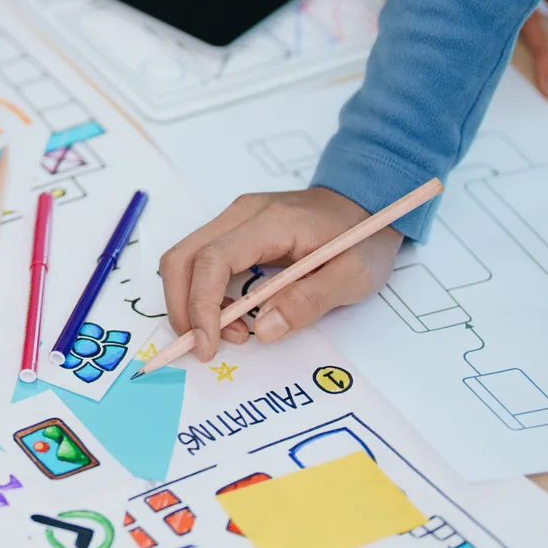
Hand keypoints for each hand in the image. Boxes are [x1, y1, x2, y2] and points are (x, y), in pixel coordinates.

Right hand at [158, 188, 402, 363]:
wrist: (366, 200)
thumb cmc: (363, 237)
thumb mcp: (353, 276)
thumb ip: (309, 302)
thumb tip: (263, 330)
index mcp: (271, 223)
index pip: (213, 260)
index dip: (202, 306)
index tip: (209, 346)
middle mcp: (241, 214)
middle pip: (181, 257)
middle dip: (182, 307)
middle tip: (206, 346)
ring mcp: (235, 219)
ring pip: (185, 259)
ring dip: (193, 303)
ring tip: (234, 332)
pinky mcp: (235, 229)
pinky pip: (202, 261)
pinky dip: (204, 294)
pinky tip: (235, 315)